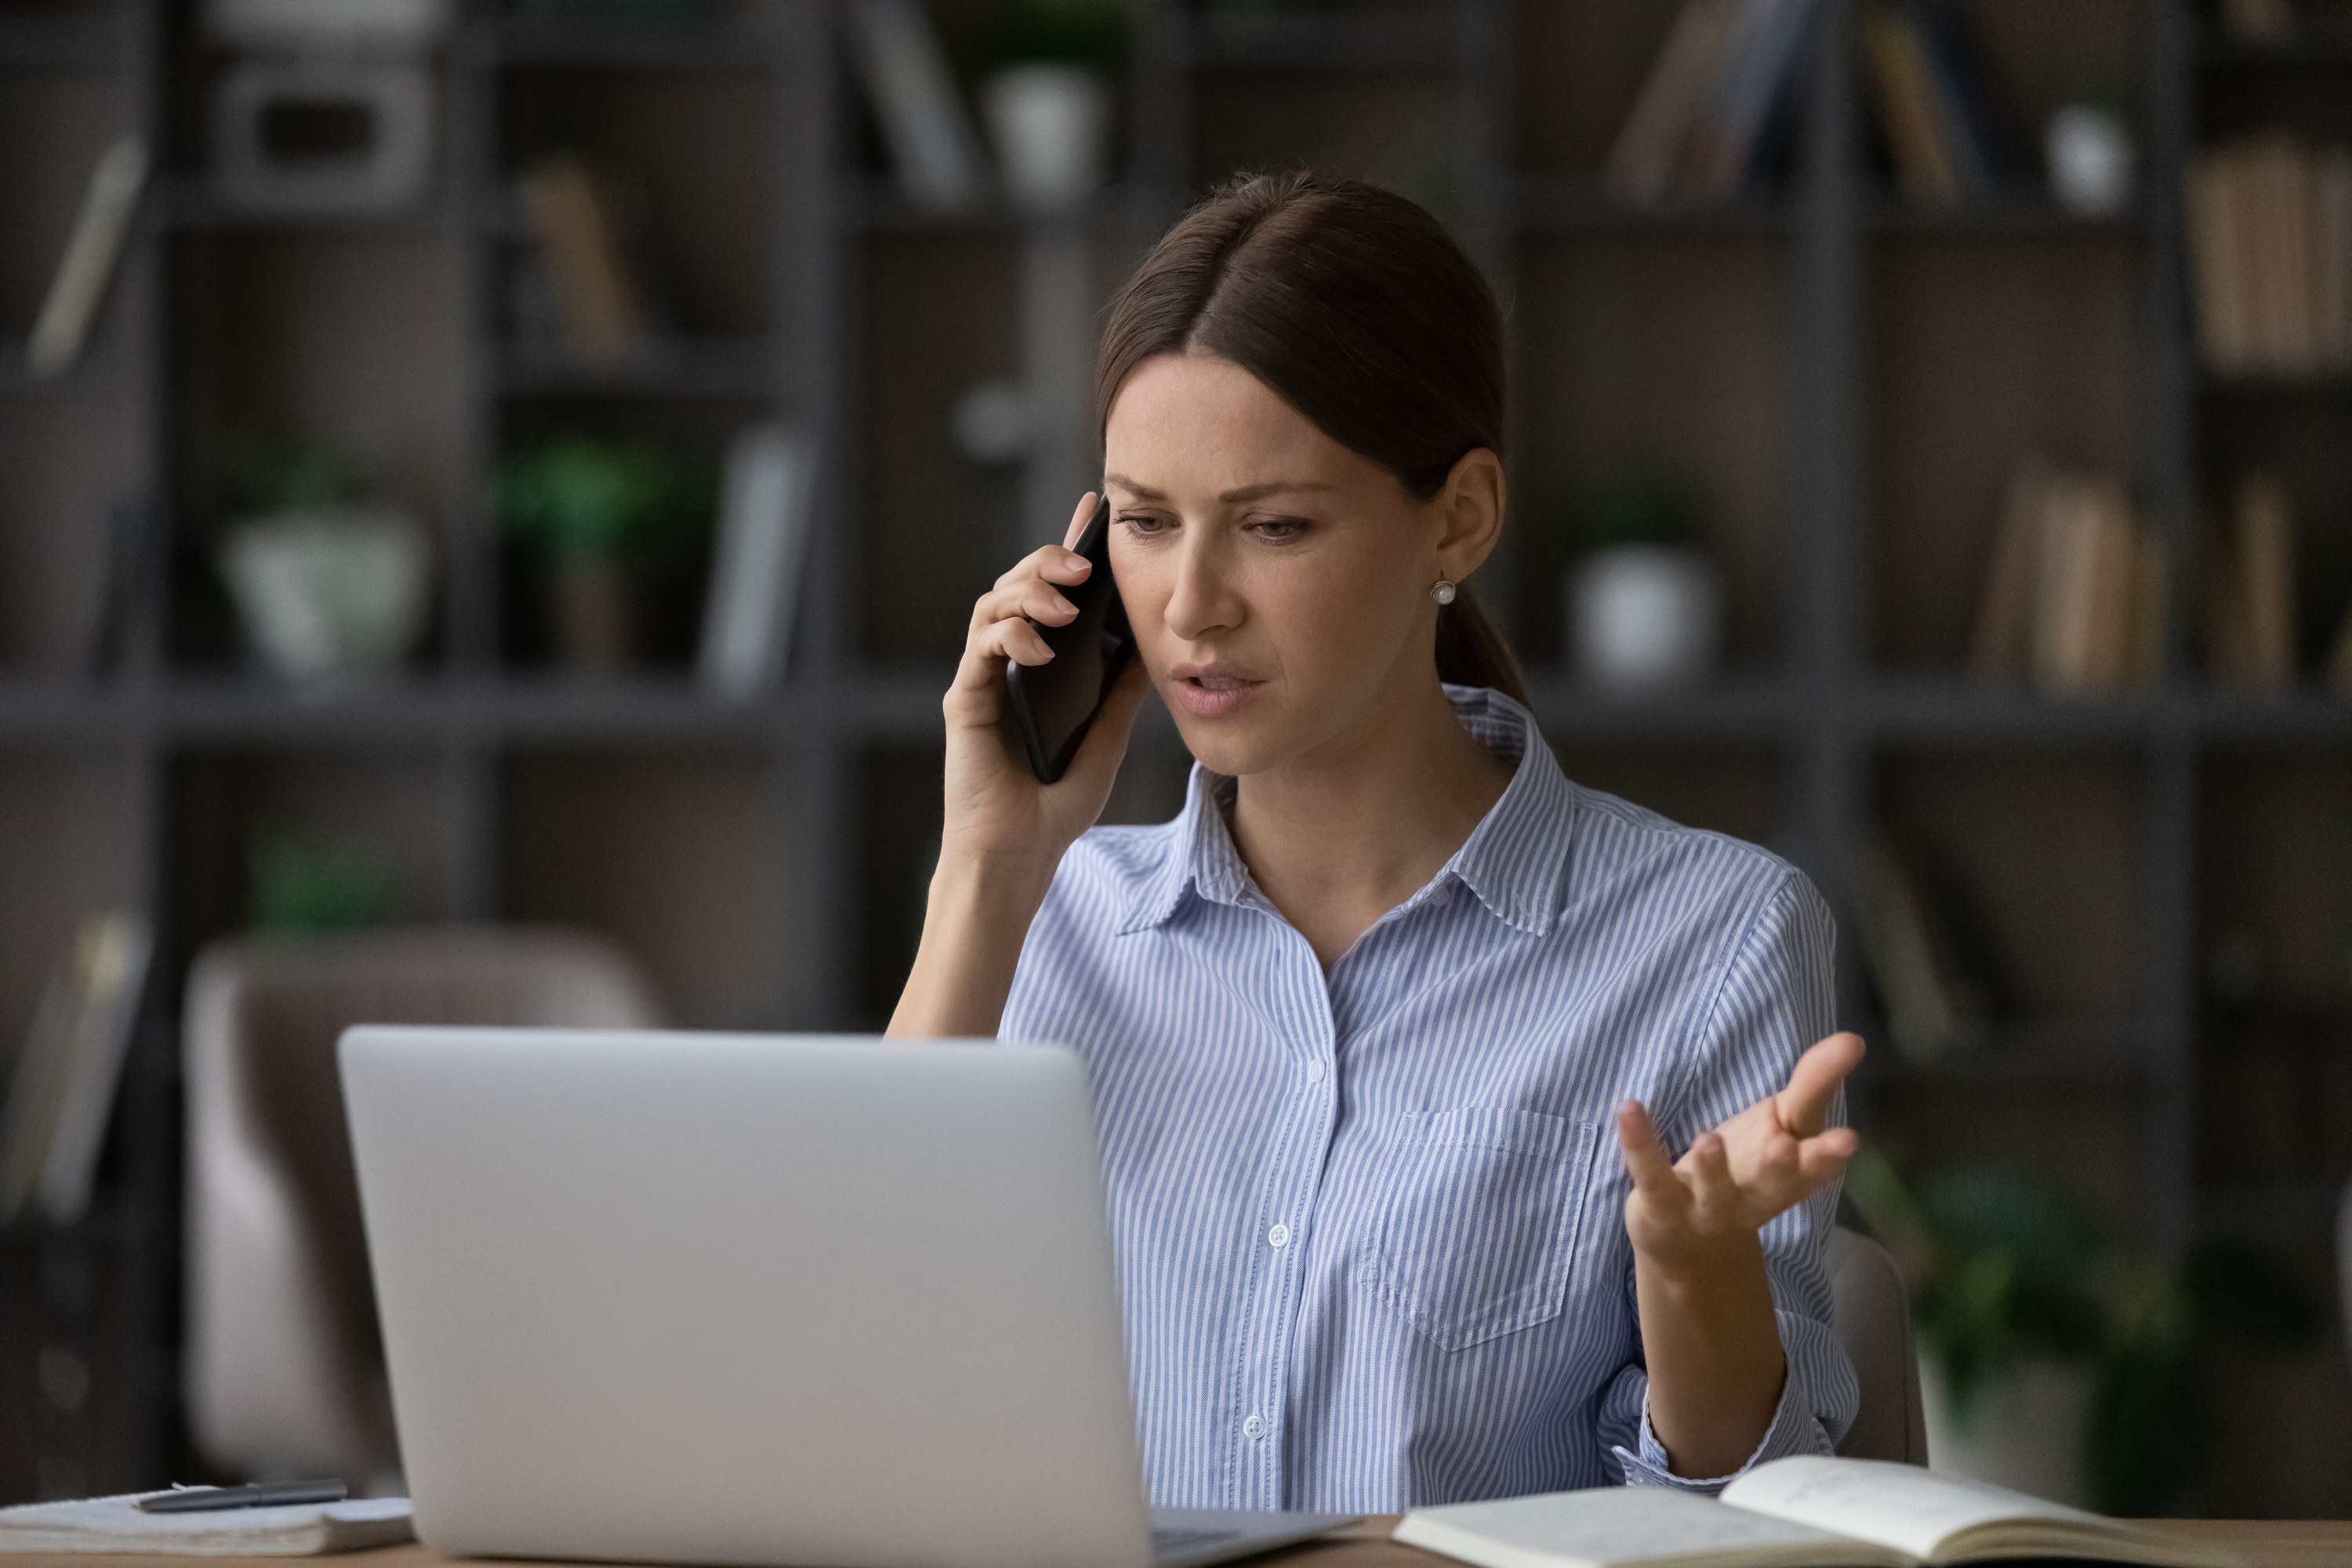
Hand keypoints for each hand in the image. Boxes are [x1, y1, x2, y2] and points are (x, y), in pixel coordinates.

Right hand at [940, 492, 1150, 875]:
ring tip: (1067, 603)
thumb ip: (1123, 689)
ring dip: (1031, 592)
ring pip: (993, 603)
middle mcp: (1008, 662)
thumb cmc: (1058, 801)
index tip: (1094, 508)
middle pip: (1017, 583)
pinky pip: (980, 647)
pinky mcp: (965, 698)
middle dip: (1049, 561)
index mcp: (1043, 663)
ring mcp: (983, 677)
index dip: (1069, 545)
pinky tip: (1041, 648)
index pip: (1054, 591)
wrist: (1022, 851)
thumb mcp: (1109, 736)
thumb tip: (1154, 640)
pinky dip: (1010, 635)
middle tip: (1084, 562)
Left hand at [1617, 1032, 1864, 1275]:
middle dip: (1780, 1169)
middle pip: (1770, 1186)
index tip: (1847, 1141)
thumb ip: (1814, 1084)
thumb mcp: (1786, 1127)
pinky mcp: (1660, 1202)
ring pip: (1711, 1190)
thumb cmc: (1750, 1170)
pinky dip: (1639, 1141)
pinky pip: (1649, 1172)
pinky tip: (1629, 1109)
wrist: (1691, 1243)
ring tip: (1710, 1138)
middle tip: (1784, 1146)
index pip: (1815, 1168)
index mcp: (1790, 1178)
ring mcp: (1705, 1206)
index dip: (1829, 1157)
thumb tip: (1852, 1039)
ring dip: (1713, 1168)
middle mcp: (1753, 1197)